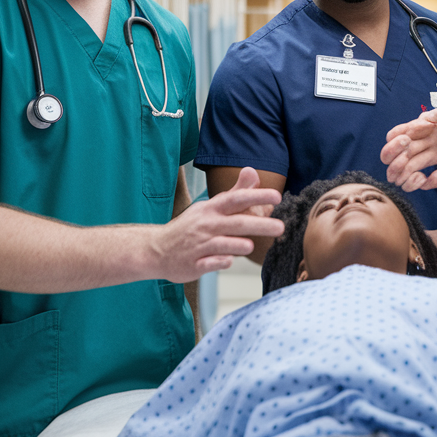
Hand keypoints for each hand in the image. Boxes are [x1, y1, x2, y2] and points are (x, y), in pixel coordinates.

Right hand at [155, 167, 283, 281]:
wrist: (156, 249)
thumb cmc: (190, 228)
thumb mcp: (210, 207)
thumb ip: (235, 193)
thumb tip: (252, 171)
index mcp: (211, 210)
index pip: (236, 199)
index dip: (257, 196)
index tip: (276, 196)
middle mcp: (206, 226)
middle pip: (236, 223)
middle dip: (260, 224)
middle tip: (280, 227)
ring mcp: (199, 245)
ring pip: (223, 244)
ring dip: (238, 244)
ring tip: (250, 246)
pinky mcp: (194, 264)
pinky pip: (210, 263)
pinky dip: (220, 261)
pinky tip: (227, 260)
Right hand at [381, 92, 436, 191]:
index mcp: (433, 126)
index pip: (410, 128)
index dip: (407, 130)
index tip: (413, 133)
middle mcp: (428, 143)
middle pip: (401, 147)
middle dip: (393, 151)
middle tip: (400, 154)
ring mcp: (434, 159)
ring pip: (407, 165)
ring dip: (400, 171)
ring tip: (405, 176)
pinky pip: (424, 182)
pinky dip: (418, 183)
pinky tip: (423, 180)